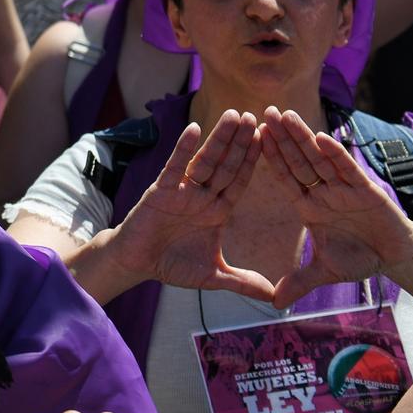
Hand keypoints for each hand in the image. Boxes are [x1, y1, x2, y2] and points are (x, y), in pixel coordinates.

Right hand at [101, 110, 276, 302]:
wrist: (137, 264)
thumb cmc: (172, 265)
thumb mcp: (214, 276)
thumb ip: (243, 282)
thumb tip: (274, 297)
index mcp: (217, 210)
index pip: (240, 181)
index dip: (255, 161)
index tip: (271, 139)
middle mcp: (202, 195)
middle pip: (227, 164)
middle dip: (242, 142)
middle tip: (257, 115)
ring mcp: (182, 190)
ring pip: (206, 160)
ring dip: (220, 138)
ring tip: (235, 114)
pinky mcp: (161, 191)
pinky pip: (175, 167)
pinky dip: (184, 149)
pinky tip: (194, 130)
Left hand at [257, 108, 412, 308]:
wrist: (395, 258)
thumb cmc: (360, 257)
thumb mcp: (324, 272)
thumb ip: (299, 282)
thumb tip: (274, 303)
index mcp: (308, 205)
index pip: (284, 177)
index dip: (268, 157)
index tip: (249, 137)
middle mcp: (323, 191)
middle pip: (297, 160)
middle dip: (280, 137)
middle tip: (262, 112)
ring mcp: (343, 188)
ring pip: (318, 159)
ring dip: (302, 137)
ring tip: (284, 115)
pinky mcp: (366, 190)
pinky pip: (347, 169)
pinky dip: (335, 154)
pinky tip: (321, 137)